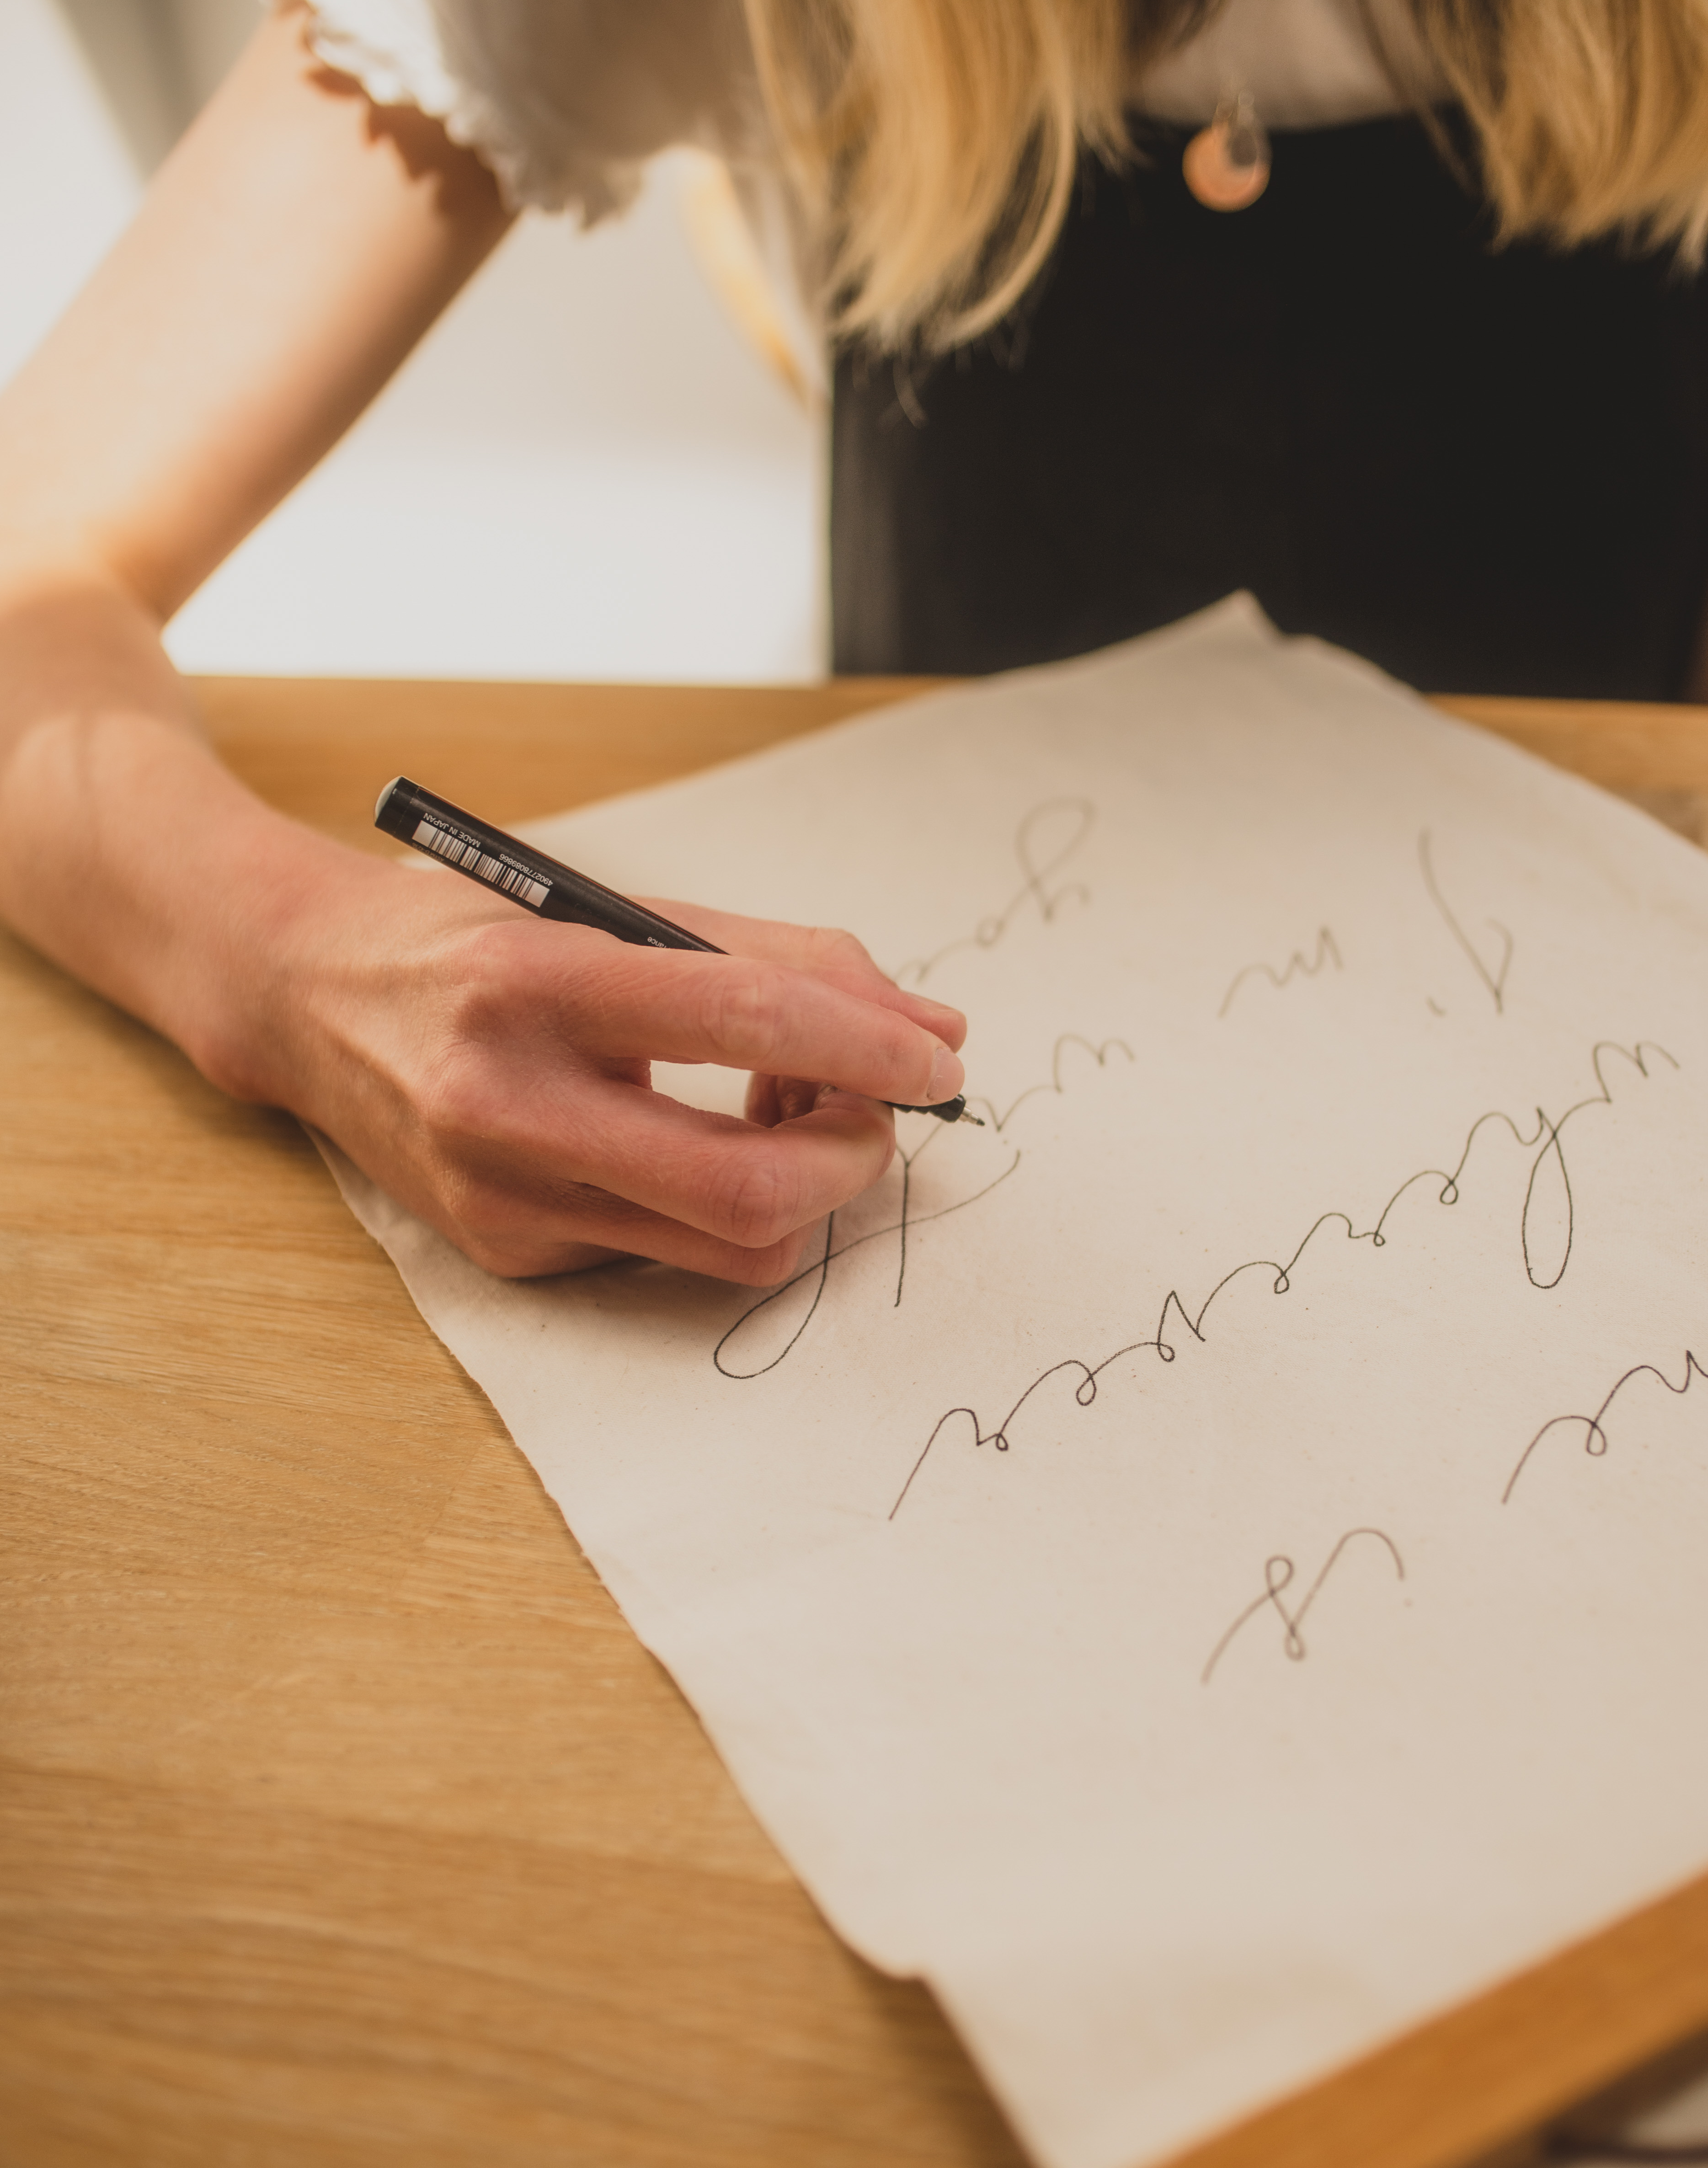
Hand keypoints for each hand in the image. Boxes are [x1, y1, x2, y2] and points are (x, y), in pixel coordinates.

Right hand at [223, 831, 967, 1282]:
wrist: (307, 1000)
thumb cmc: (480, 941)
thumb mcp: (620, 912)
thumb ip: (781, 961)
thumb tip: (933, 1031)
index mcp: (536, 982)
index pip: (748, 1018)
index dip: (870, 1046)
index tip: (940, 1061)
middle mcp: (508, 1101)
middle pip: (750, 1185)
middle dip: (852, 1158)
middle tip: (869, 1111)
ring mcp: (504, 1196)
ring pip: (732, 1246)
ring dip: (803, 1193)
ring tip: (782, 1118)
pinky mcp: (509, 1253)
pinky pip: (670, 1255)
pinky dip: (719, 1207)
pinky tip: (689, 1144)